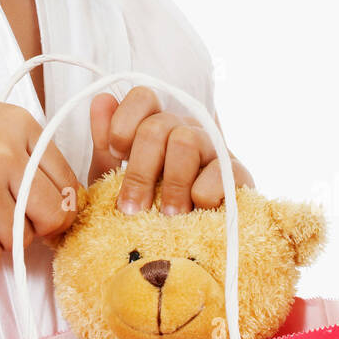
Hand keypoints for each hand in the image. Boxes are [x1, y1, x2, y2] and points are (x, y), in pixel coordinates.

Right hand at [0, 100, 80, 263]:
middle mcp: (6, 152)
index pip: (68, 181)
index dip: (58, 205)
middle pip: (56, 214)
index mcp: (19, 124)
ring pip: (23, 239)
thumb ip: (30, 152)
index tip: (39, 212)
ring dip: (0, 238)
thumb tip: (70, 200)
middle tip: (10, 223)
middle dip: (38, 228)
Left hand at [87, 86, 254, 214]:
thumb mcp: (116, 178)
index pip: (142, 97)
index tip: (115, 156)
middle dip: (139, 171)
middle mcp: (185, 129)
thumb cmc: (147, 205)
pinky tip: (197, 212)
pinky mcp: (237, 173)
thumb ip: (105, 143)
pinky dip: (203, 194)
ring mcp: (213, 148)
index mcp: (156, 125)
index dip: (123, 123)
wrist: (188, 241)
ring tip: (167, 216)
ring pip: (185, 141)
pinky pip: (220, 170)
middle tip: (132, 209)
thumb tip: (101, 99)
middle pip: (157, 126)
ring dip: (171, 184)